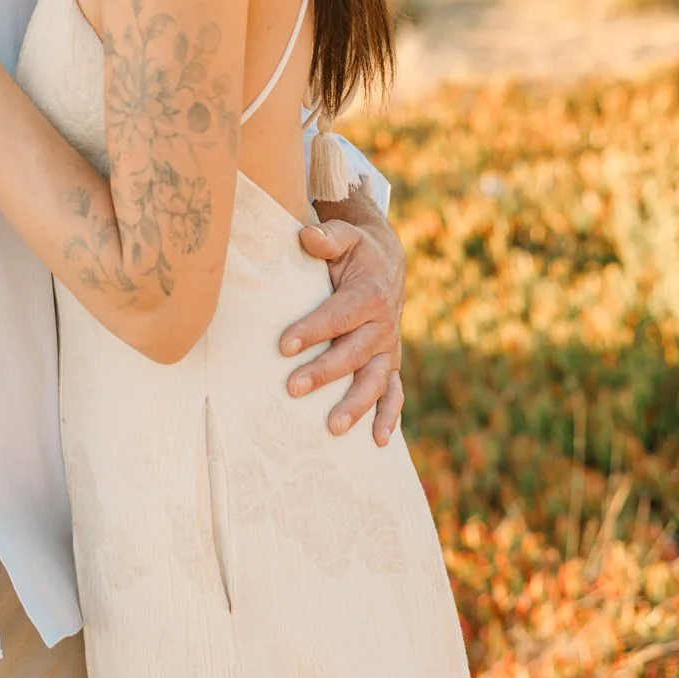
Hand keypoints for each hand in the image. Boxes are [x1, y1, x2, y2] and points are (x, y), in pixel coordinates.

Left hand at [281, 183, 405, 444]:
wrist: (387, 262)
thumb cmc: (355, 251)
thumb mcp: (344, 237)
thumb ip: (326, 238)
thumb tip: (305, 236)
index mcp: (369, 294)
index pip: (337, 316)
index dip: (312, 330)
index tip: (284, 346)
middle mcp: (383, 325)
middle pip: (353, 353)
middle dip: (325, 372)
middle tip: (293, 387)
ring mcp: (388, 348)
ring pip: (375, 380)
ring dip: (356, 405)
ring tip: (333, 427)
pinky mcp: (390, 363)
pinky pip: (394, 393)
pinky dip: (390, 417)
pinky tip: (378, 441)